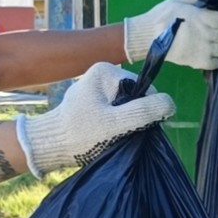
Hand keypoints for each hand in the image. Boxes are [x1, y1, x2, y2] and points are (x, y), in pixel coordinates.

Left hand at [14, 62, 175, 173]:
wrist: (47, 147)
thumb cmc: (79, 134)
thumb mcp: (116, 124)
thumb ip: (144, 112)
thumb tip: (170, 103)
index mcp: (105, 70)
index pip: (141, 88)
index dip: (145, 109)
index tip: (133, 127)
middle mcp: (99, 74)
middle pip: (133, 97)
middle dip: (132, 117)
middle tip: (118, 134)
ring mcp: (93, 90)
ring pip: (123, 108)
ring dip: (122, 124)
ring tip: (108, 137)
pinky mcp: (89, 105)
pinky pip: (112, 114)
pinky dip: (112, 127)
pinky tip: (102, 138)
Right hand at [122, 0, 217, 69]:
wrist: (147, 36)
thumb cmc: (162, 16)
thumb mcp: (177, 0)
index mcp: (203, 18)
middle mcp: (206, 34)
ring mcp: (203, 50)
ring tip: (215, 42)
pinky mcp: (197, 62)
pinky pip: (216, 63)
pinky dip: (217, 59)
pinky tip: (211, 54)